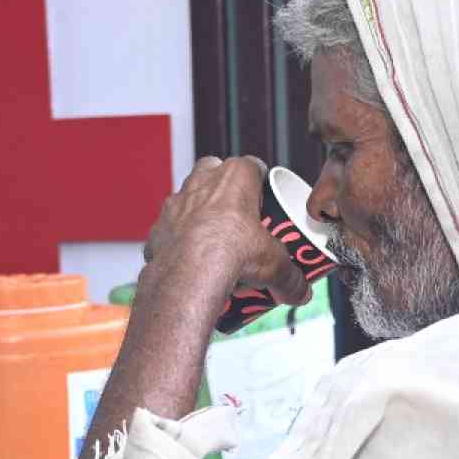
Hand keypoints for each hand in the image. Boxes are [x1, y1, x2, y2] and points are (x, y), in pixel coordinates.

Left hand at [142, 156, 310, 309]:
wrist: (189, 274)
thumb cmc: (232, 253)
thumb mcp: (275, 265)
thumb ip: (291, 278)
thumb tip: (301, 292)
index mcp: (235, 176)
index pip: (252, 166)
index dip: (260, 183)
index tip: (266, 202)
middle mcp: (202, 180)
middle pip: (215, 172)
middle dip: (225, 190)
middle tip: (240, 218)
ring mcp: (176, 201)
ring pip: (189, 197)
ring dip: (199, 212)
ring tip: (214, 240)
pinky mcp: (158, 226)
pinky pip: (170, 228)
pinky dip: (180, 240)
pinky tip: (191, 260)